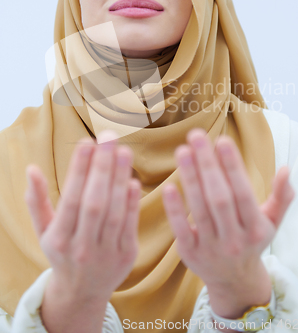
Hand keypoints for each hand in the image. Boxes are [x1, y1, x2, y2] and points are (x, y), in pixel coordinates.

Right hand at [25, 131, 139, 332]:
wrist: (82, 292)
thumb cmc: (62, 251)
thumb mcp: (44, 229)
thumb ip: (36, 199)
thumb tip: (31, 168)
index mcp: (59, 239)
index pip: (70, 199)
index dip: (79, 170)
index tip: (86, 141)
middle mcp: (81, 248)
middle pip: (94, 203)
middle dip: (102, 167)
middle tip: (108, 138)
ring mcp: (106, 254)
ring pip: (115, 212)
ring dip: (120, 180)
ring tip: (124, 151)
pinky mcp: (127, 256)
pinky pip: (130, 226)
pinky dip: (132, 203)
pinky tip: (132, 180)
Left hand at [162, 128, 293, 317]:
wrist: (234, 280)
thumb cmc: (252, 239)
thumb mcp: (272, 220)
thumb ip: (282, 196)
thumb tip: (285, 169)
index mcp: (256, 229)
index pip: (243, 193)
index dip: (232, 167)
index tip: (222, 140)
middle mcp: (234, 240)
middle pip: (219, 198)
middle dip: (207, 164)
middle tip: (196, 135)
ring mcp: (211, 248)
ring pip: (199, 209)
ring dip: (190, 178)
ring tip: (182, 151)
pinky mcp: (190, 253)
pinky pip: (181, 229)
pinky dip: (175, 209)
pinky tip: (169, 186)